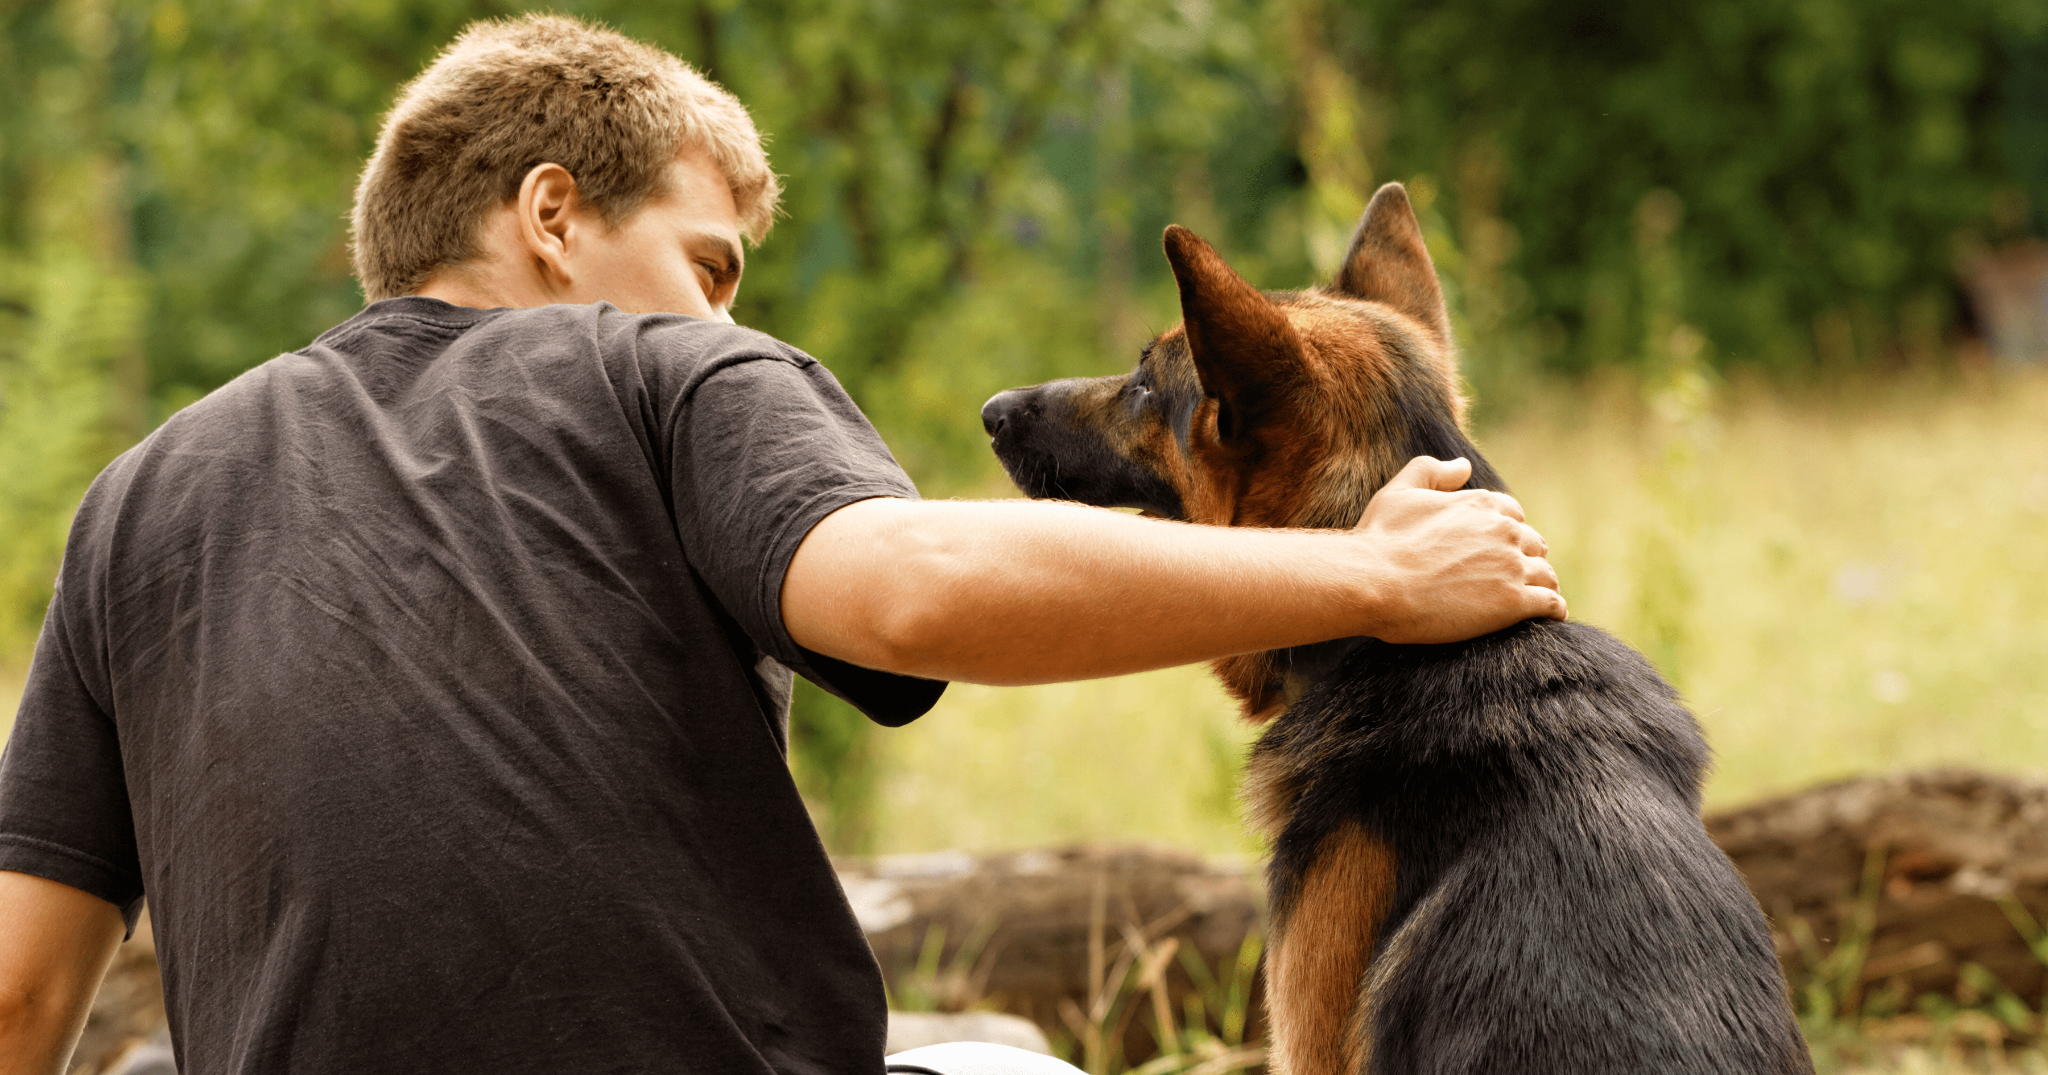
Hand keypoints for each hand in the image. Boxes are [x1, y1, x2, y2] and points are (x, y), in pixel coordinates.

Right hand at [1352, 456, 1565, 643]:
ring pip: (1546, 573)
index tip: (1499, 548)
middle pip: (1533, 543)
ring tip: (1537, 597)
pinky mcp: (1514, 602)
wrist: (1374, 583)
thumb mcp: (1399, 493)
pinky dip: (1554, 609)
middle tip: (1516, 577)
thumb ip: (1432, 471)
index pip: (1513, 515)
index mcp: (1480, 504)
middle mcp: (1503, 530)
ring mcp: (1511, 566)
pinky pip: (1551, 604)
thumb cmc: (1381, 540)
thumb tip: (1465, 466)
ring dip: (1543, 583)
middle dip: (1526, 557)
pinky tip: (1551, 615)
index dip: (1507, 531)